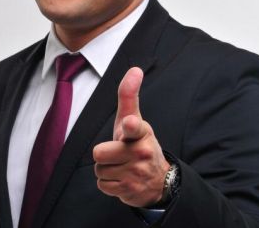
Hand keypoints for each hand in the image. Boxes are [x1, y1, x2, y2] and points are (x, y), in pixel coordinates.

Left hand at [93, 67, 169, 206]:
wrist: (159, 180)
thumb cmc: (139, 143)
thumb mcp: (135, 119)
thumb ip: (130, 95)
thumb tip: (135, 69)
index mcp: (141, 132)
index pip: (134, 126)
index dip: (130, 125)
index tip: (130, 123)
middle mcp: (141, 152)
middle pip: (99, 153)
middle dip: (104, 154)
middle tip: (118, 153)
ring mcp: (136, 173)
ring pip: (99, 170)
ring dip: (107, 169)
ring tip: (122, 166)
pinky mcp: (129, 191)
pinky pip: (102, 185)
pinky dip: (109, 183)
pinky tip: (122, 178)